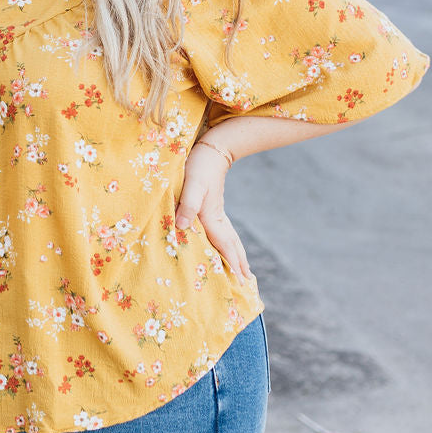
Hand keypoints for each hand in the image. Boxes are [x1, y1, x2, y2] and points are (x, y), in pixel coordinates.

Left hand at [175, 140, 251, 281]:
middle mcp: (217, 217)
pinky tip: (228, 245)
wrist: (211, 149)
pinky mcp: (214, 207)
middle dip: (240, 264)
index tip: (241, 280)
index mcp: (212, 216)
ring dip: (238, 255)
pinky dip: (230, 243)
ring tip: (245, 269)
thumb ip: (187, 205)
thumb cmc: (199, 166)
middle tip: (248, 283)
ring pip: (231, 238)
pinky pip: (225, 231)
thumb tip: (183, 228)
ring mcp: (218, 212)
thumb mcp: (191, 184)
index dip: (232, 263)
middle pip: (232, 245)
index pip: (224, 244)